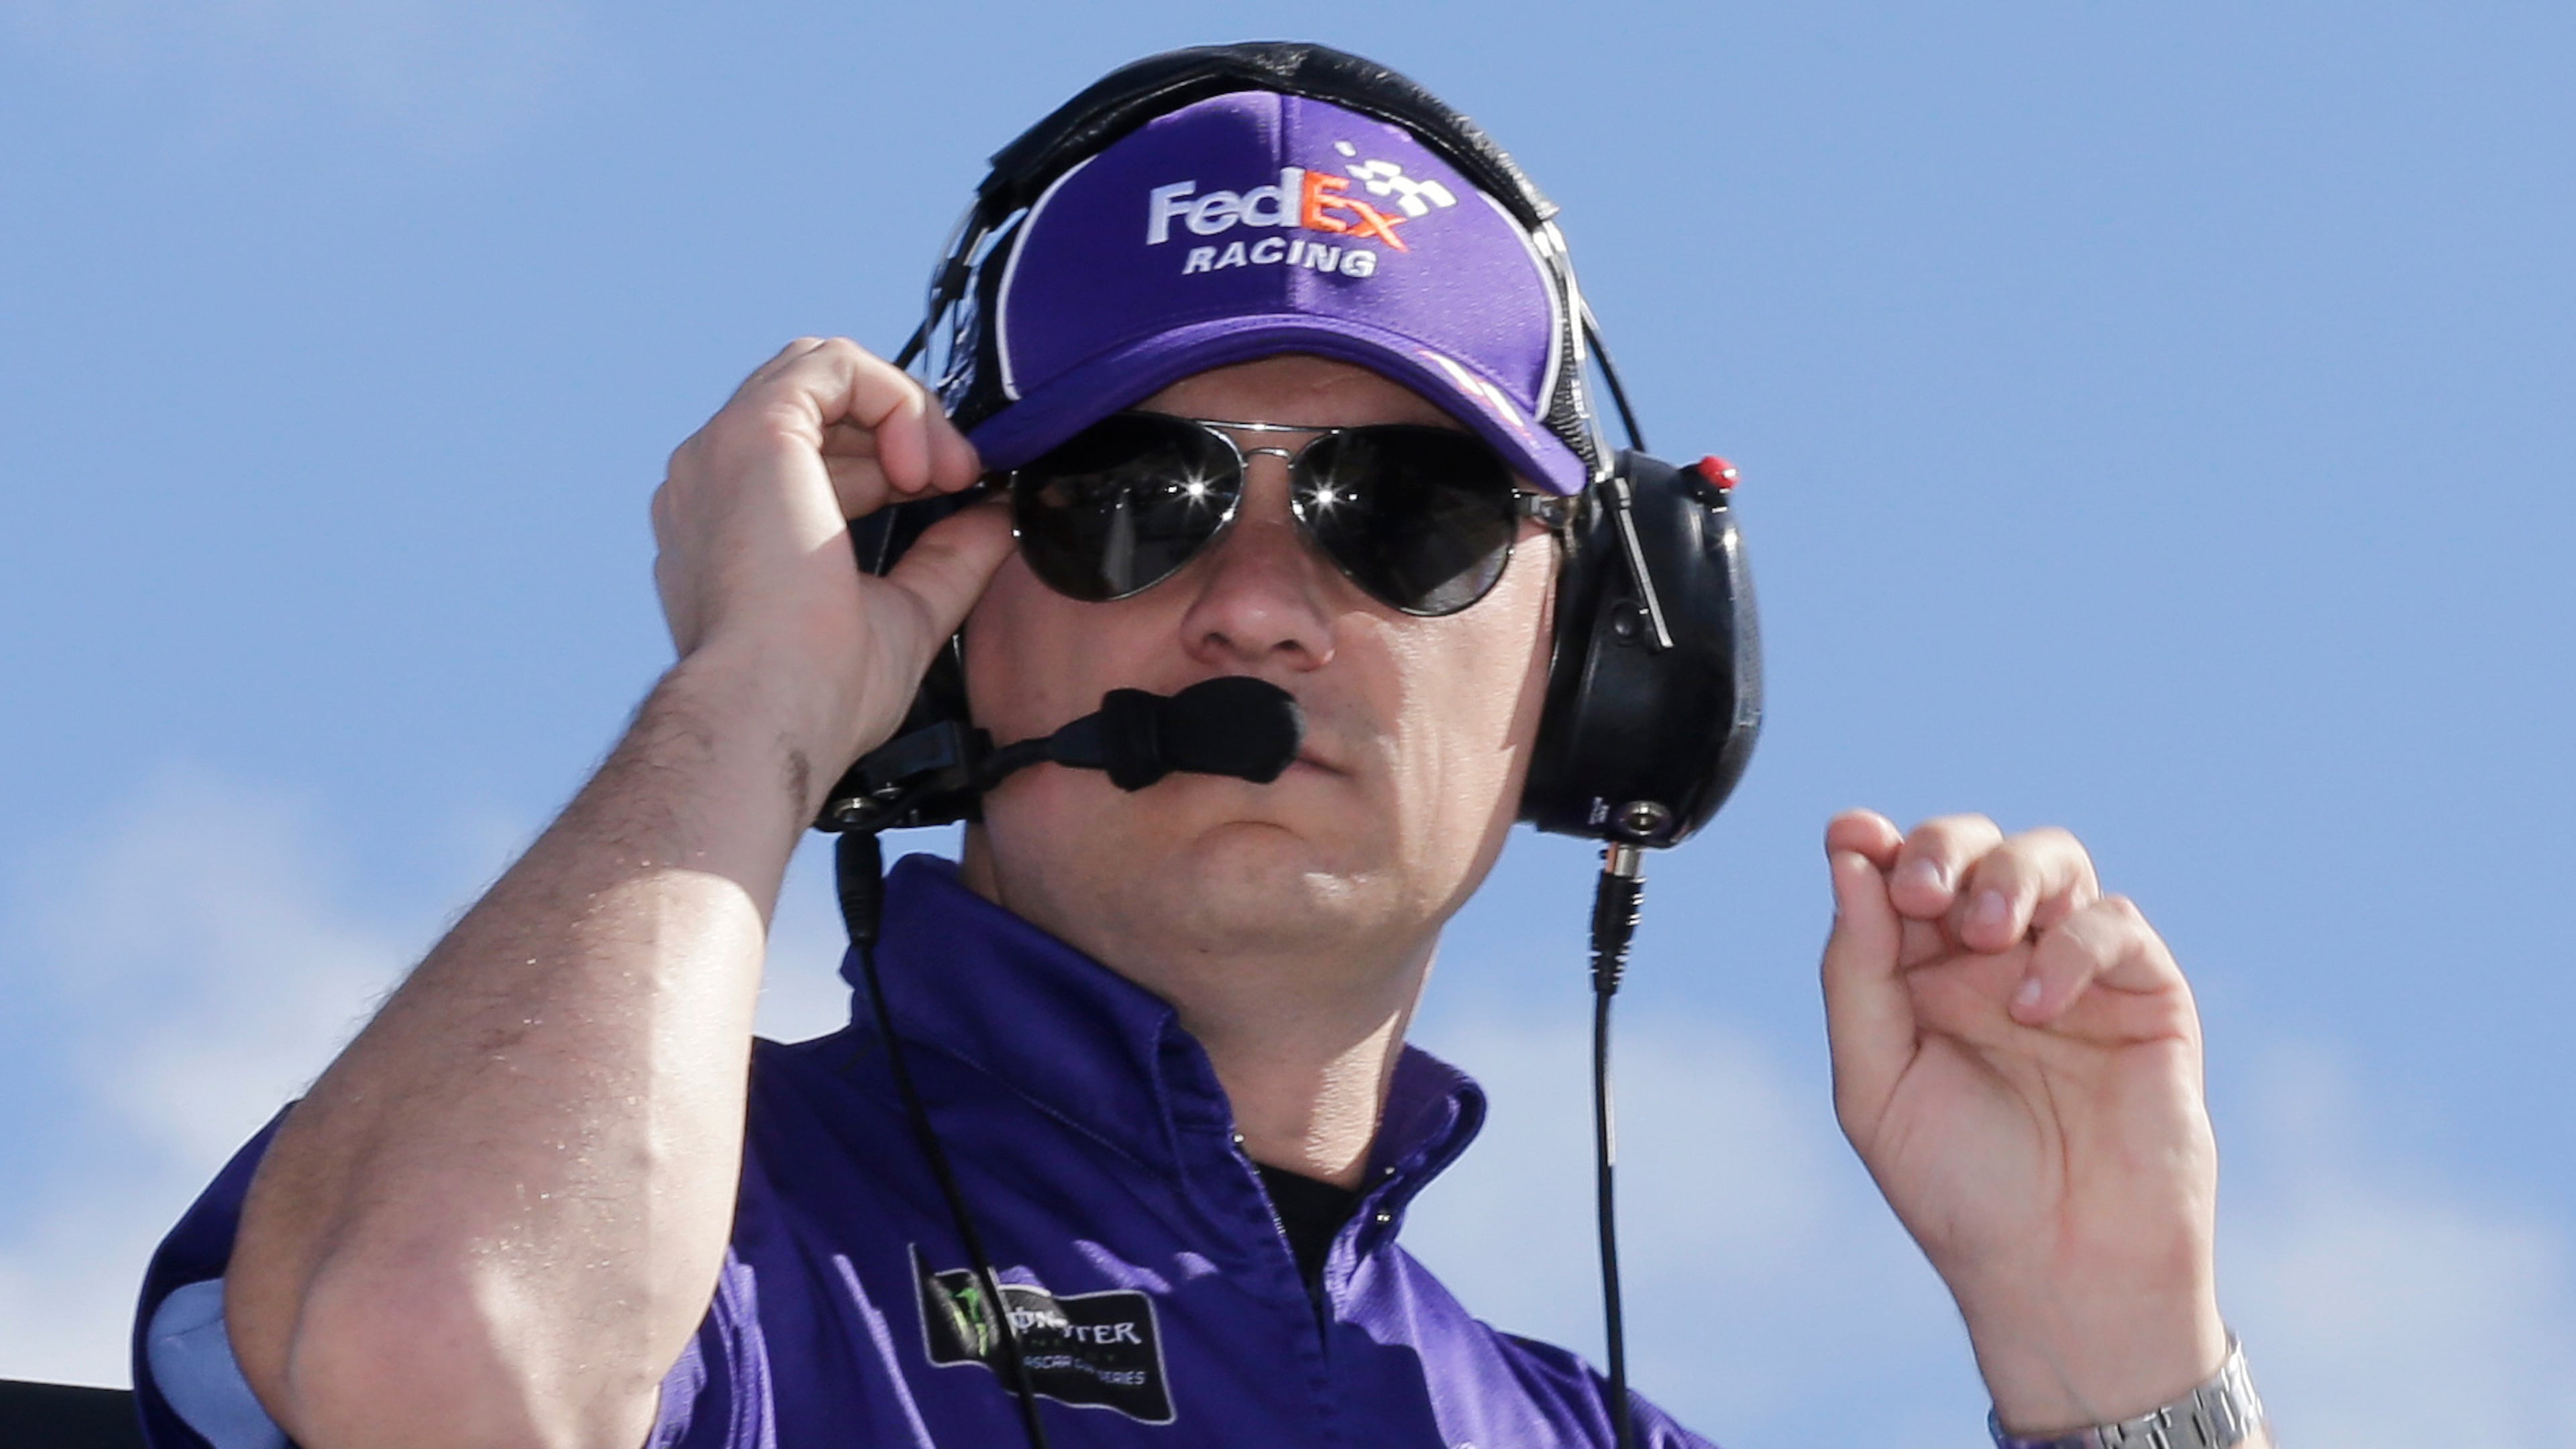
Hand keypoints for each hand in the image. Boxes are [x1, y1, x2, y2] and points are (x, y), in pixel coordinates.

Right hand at [652, 337, 1011, 790]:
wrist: (772, 711)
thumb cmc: (818, 693)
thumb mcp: (906, 612)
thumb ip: (947, 558)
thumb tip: (994, 518)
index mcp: (736, 525)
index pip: (816, 453)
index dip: (893, 459)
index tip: (949, 494)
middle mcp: (717, 482)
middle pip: (820, 404)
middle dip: (903, 428)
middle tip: (960, 479)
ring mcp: (723, 451)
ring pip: (825, 372)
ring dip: (904, 408)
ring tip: (945, 471)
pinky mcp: (753, 430)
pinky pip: (832, 364)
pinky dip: (894, 396)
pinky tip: (920, 461)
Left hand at [1821, 810, 2227, 1434]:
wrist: (2060, 1274)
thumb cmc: (1962, 1192)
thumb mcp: (1876, 1082)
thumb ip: (1858, 971)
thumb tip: (1847, 858)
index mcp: (1918, 979)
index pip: (1896, 878)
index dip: (1875, 844)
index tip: (1852, 836)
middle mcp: (1992, 963)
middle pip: (1973, 848)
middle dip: (1943, 847)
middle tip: (1922, 893)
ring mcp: (2070, 973)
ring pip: (2051, 859)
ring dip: (2008, 873)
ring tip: (1982, 931)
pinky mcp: (2143, 996)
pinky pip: (2113, 923)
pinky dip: (2070, 944)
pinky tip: (2034, 1002)